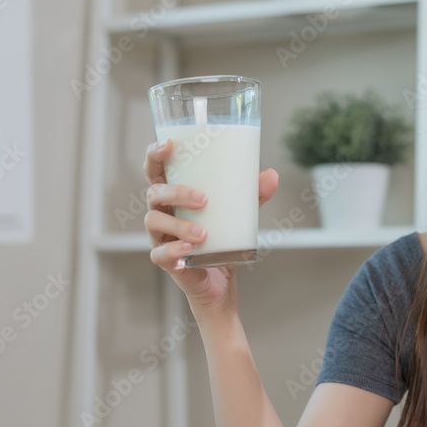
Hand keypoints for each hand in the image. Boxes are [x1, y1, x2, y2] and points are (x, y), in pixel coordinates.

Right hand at [143, 138, 278, 313]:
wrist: (220, 281)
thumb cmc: (221, 240)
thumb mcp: (239, 215)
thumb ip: (253, 195)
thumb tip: (272, 175)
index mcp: (173, 196)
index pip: (155, 170)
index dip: (155, 155)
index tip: (169, 144)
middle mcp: (162, 212)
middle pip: (154, 193)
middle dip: (175, 192)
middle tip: (203, 199)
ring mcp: (160, 237)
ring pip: (154, 222)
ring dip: (178, 226)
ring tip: (203, 234)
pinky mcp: (165, 261)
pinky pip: (160, 254)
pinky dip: (173, 251)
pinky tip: (189, 251)